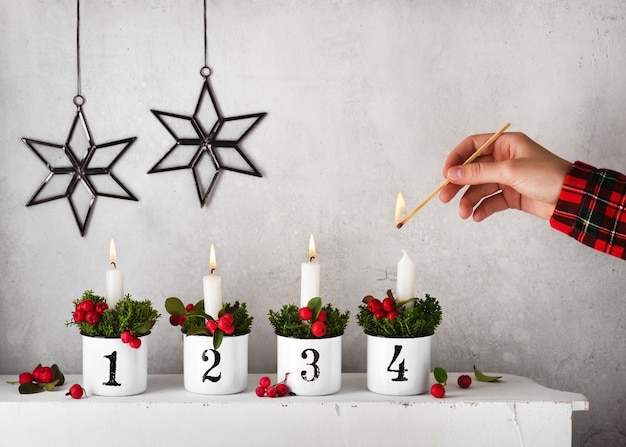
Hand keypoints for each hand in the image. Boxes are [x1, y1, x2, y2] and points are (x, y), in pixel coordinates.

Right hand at [439, 132, 571, 220]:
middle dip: (458, 184)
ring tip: (464, 213)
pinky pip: (491, 201)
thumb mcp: (509, 171)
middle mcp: (505, 159)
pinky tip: (477, 216)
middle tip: (445, 197)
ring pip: (480, 188)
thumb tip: (452, 173)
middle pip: (473, 170)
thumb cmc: (547, 176)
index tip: (446, 174)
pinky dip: (482, 208)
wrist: (572, 199)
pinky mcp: (512, 195)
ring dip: (469, 200)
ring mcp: (508, 178)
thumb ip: (479, 172)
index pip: (473, 146)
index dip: (457, 158)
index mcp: (506, 144)